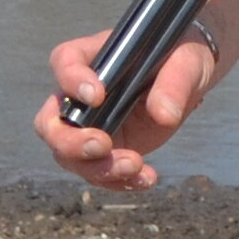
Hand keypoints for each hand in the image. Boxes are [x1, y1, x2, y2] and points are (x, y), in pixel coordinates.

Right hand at [38, 28, 210, 193]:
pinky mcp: (106, 149)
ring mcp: (90, 125)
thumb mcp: (187, 61)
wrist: (188, 79)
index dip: (72, 80)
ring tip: (136, 165)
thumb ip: (175, 83)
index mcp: (94, 57)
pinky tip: (146, 179)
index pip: (65, 61)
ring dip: (98, 168)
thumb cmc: (180, 58)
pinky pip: (98, 173)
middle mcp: (79, 94)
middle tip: (103, 145)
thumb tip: (164, 116)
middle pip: (50, 121)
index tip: (98, 95)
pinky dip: (120, 181)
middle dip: (70, 141)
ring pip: (70, 156)